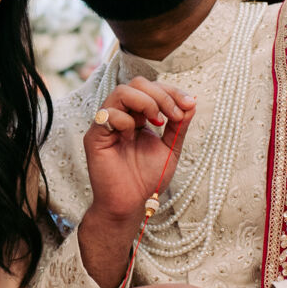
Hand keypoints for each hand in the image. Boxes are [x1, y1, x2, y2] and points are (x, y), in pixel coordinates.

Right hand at [85, 76, 194, 222]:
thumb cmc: (146, 179)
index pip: (152, 89)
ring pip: (121, 92)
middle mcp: (121, 116)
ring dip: (145, 102)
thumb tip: (191, 101)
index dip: (172, 92)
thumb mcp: (170, 148)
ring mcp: (107, 125)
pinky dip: (126, 120)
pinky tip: (133, 137)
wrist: (130, 204)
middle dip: (161, 94)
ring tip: (158, 121)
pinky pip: (107, 114)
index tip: (189, 104)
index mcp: (137, 116)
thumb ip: (179, 125)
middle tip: (175, 114)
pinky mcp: (94, 137)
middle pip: (137, 84)